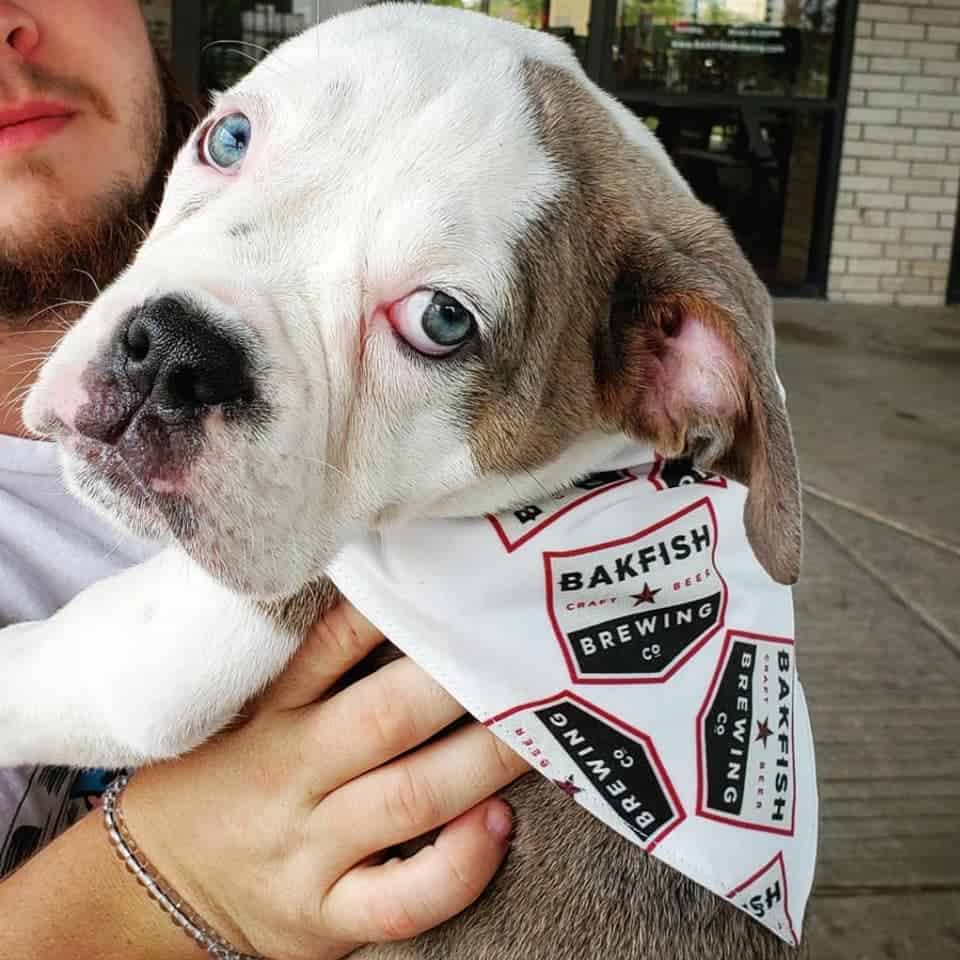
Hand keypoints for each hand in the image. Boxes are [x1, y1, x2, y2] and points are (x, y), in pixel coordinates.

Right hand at [122, 602, 527, 959]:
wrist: (155, 879)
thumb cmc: (222, 772)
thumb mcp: (246, 706)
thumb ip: (313, 658)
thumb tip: (398, 590)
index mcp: (272, 711)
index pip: (333, 642)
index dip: (395, 610)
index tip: (454, 584)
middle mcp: (293, 772)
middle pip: (388, 717)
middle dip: (461, 682)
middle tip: (526, 651)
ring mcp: (312, 850)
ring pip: (410, 797)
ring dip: (483, 761)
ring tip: (536, 730)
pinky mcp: (327, 914)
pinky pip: (404, 900)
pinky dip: (459, 866)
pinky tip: (499, 826)